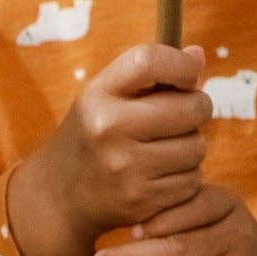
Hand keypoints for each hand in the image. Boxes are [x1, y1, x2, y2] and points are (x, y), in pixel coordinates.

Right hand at [32, 44, 211, 247]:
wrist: (58, 196)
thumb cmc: (92, 137)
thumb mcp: (104, 98)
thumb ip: (149, 75)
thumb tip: (198, 56)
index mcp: (97, 96)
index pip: (149, 60)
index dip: (180, 64)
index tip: (189, 74)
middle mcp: (107, 128)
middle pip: (191, 107)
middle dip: (196, 110)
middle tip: (180, 118)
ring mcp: (124, 167)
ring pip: (197, 147)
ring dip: (190, 148)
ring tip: (163, 151)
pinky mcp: (140, 199)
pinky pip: (192, 181)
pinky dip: (184, 179)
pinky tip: (159, 177)